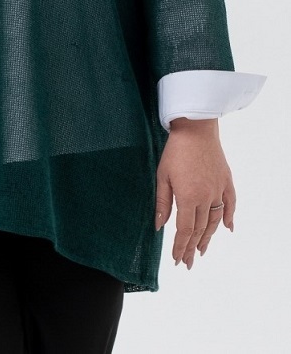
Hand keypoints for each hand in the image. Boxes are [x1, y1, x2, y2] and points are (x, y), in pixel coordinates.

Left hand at [154, 118, 234, 269]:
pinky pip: (231, 203)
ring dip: (209, 237)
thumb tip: (159, 226)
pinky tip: (228, 228)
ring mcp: (218, 190)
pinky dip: (229, 217)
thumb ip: (162, 203)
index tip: (177, 260)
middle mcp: (206, 197)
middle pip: (200, 229)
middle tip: (188, 262)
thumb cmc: (175, 151)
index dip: (181, 246)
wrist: (196, 129)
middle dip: (193, 248)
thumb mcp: (162, 176)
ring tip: (202, 250)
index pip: (185, 230)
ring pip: (215, 220)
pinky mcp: (226, 181)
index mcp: (189, 198)